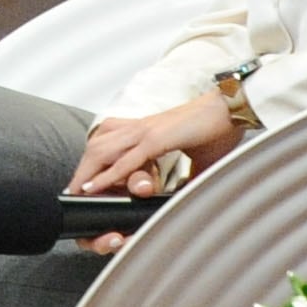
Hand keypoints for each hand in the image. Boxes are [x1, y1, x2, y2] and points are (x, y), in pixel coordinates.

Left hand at [67, 92, 237, 199]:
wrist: (234, 109)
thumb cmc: (217, 131)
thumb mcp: (196, 161)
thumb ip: (186, 178)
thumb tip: (185, 197)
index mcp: (143, 132)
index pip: (108, 149)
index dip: (94, 169)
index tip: (86, 190)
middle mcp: (137, 129)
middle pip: (95, 150)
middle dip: (81, 174)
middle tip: (72, 196)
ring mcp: (145, 132)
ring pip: (102, 154)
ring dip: (87, 176)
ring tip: (76, 194)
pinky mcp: (156, 138)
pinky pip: (126, 160)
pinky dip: (107, 176)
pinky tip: (94, 188)